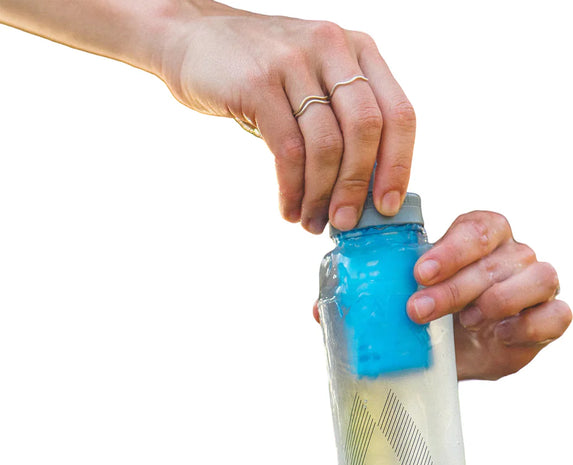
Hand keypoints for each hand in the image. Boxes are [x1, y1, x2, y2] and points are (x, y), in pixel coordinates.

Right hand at [160, 1, 415, 232]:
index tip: (386, 207)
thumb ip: (341, 120)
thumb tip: (362, 192)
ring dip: (321, 195)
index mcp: (358, 50)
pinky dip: (292, 189)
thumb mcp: (312, 82)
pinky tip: (289, 208)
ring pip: (326, 144)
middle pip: (366, 129)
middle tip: (345, 223)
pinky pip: (288, 150)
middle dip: (358, 186)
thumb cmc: (260, 74)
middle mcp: (332, 48)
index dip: (399, 166)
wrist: (192, 40)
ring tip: (311, 222)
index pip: (398, 113)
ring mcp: (294, 62)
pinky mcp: (258, 83)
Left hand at [406, 211, 571, 379]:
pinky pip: (555, 314)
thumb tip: (356, 301)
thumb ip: (396, 287)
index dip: (450, 250)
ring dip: (497, 300)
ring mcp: (536, 284)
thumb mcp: (413, 295)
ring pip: (538, 277)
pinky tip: (500, 334)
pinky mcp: (550, 317)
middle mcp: (513, 254)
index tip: (420, 273)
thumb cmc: (435, 313)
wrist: (454, 353)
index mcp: (483, 237)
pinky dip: (528, 325)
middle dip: (454, 288)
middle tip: (419, 310)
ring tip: (466, 321)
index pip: (477, 229)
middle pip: (496, 260)